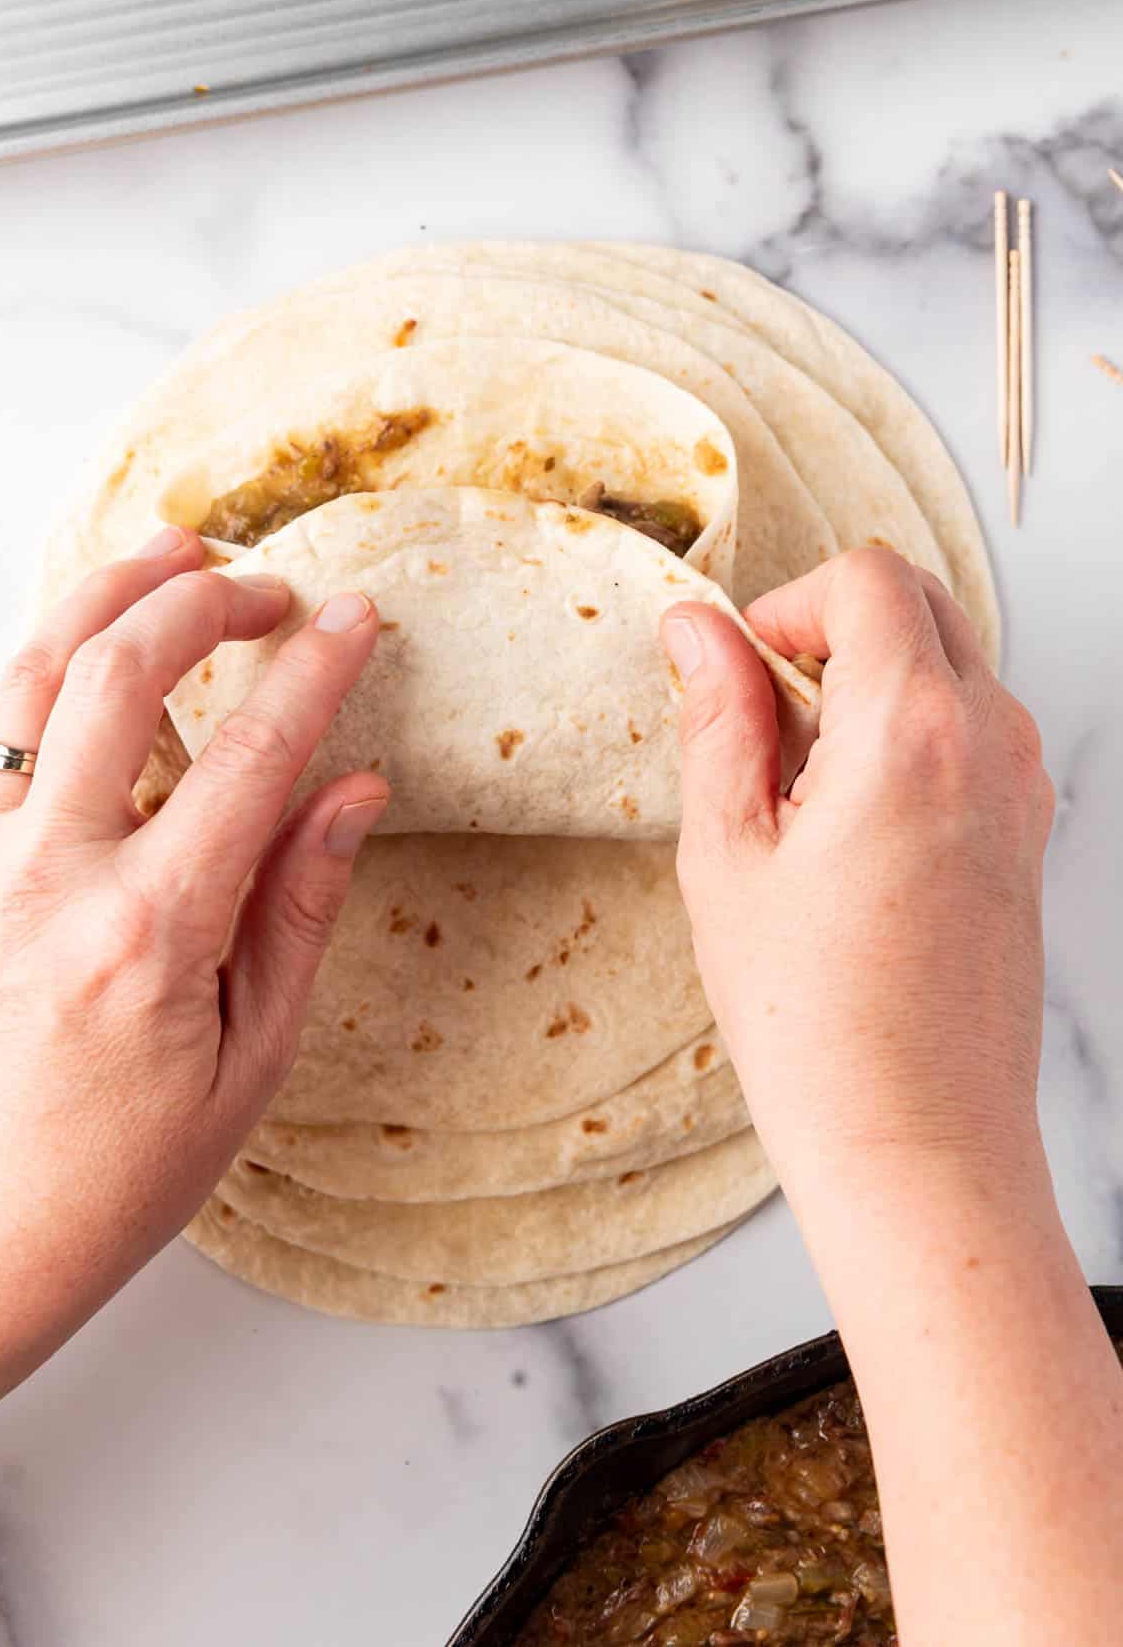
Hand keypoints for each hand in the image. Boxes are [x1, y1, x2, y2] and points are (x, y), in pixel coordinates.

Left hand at [0, 528, 385, 1423]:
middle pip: (124, 675)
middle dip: (204, 599)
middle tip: (270, 585)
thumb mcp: (248, 1066)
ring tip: (169, 552)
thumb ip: (298, 910)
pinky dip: (54, 660)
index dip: (315, 671)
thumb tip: (351, 793)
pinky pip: (0, 730)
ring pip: (33, 676)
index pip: (250, 756)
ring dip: (105, 595)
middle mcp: (49, 877)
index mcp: (146, 933)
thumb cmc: (114, 1178)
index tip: (358, 617)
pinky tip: (100, 646)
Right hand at [662, 554, 1122, 1646]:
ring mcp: (1022, 790)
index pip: (868, 579)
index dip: (788, 600)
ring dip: (870, 683)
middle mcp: (990, 742)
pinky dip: (907, 735)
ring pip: (950, 666)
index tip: (739, 659)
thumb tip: (696, 631)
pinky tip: (845, 825)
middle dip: (833, 625)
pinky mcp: (1028, 835)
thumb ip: (719, 720)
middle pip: (920, 604)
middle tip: (759, 709)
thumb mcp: (729, 854)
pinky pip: (972, 733)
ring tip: (795, 789)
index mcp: (913, 728)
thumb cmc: (813, 1021)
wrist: (918, 1144)